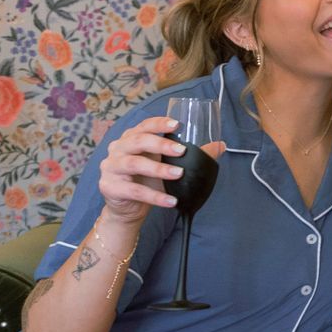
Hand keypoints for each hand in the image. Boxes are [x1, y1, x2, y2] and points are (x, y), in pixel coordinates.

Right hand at [98, 118, 223, 223]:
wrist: (128, 208)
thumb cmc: (148, 180)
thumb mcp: (168, 164)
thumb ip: (192, 154)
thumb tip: (221, 145)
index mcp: (131, 138)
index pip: (144, 125)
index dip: (159, 123)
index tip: (177, 124)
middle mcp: (118, 149)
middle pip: (138, 141)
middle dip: (161, 144)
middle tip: (181, 151)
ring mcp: (111, 167)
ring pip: (134, 164)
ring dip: (158, 169)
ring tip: (179, 174)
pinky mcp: (110, 187)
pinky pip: (134, 191)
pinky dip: (154, 196)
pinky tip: (171, 200)